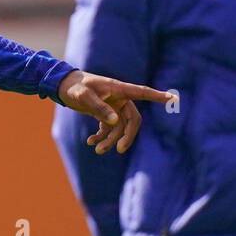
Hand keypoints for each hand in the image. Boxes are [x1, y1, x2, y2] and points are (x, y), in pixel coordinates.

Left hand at [57, 70, 171, 154]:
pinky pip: (109, 128)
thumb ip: (98, 108)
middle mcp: (119, 98)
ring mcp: (113, 107)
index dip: (158, 96)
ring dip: (110, 140)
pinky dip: (101, 137)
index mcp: (118, 89)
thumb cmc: (74, 87)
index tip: (173, 99)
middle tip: (120, 150)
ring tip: (97, 150)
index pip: (142, 92)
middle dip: (127, 136)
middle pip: (132, 120)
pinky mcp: (105, 113)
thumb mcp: (83, 96)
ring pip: (119, 128)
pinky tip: (91, 142)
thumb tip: (114, 122)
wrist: (63, 86)